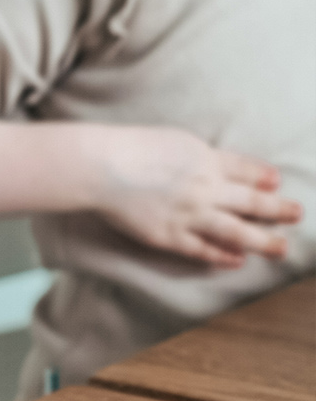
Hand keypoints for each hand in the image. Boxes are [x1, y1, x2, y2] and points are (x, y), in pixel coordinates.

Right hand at [96, 126, 301, 266]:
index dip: (264, 178)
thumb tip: (215, 164)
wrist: (104, 169)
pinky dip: (222, 256)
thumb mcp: (176, 140)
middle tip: (296, 215)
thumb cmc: (132, 148)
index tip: (276, 183)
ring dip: (262, 241)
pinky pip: (202, 249)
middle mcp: (206, 189)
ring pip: (236, 231)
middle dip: (278, 210)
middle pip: (251, 201)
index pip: (247, 171)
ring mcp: (189, 215)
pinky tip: (237, 260)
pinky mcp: (169, 236)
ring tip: (280, 248)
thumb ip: (199, 155)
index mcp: (207, 160)